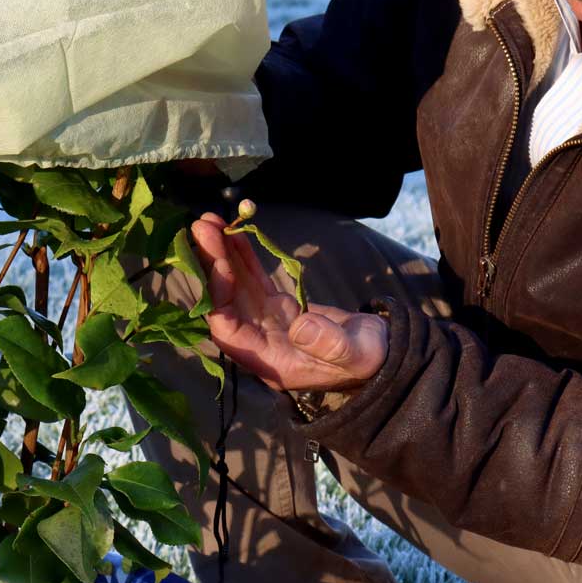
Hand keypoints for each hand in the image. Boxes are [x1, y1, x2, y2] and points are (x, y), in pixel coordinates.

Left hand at [190, 213, 388, 392]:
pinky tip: (233, 232)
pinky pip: (252, 279)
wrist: (379, 352)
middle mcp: (259, 341)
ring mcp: (265, 322)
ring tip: (208, 221)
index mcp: (271, 361)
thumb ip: (330, 344)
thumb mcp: (356, 354)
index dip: (219, 299)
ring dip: (220, 254)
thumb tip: (301, 327)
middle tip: (202, 228)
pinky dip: (242, 256)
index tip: (218, 266)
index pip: (230, 331)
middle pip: (225, 302)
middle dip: (211, 265)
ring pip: (235, 285)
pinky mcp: (275, 306)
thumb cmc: (369, 358)